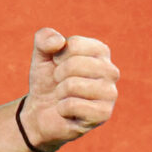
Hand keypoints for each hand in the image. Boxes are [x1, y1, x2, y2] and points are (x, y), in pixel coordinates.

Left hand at [21, 28, 118, 151]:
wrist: (42, 111)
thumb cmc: (47, 79)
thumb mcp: (41, 55)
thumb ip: (44, 38)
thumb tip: (59, 41)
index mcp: (100, 51)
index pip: (74, 44)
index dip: (57, 56)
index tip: (58, 64)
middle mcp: (111, 71)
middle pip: (74, 64)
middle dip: (58, 74)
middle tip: (60, 83)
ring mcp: (110, 93)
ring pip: (73, 85)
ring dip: (60, 92)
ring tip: (64, 96)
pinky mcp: (104, 113)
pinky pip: (72, 105)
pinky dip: (62, 108)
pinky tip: (68, 111)